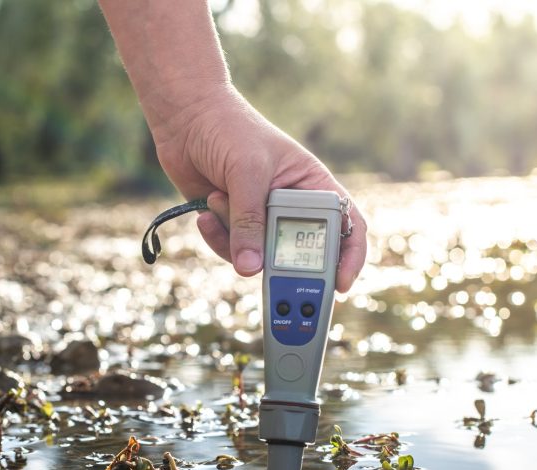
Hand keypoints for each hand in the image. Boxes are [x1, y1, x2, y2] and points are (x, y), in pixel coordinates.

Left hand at [151, 86, 366, 292]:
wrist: (186, 118)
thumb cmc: (229, 130)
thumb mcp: (247, 173)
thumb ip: (250, 221)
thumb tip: (250, 268)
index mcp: (312, 185)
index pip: (346, 224)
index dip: (350, 255)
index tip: (341, 283)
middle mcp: (290, 206)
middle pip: (301, 253)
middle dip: (281, 263)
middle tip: (265, 272)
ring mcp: (260, 218)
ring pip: (260, 256)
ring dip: (235, 238)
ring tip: (218, 199)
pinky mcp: (232, 225)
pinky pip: (232, 251)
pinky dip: (217, 237)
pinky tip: (205, 210)